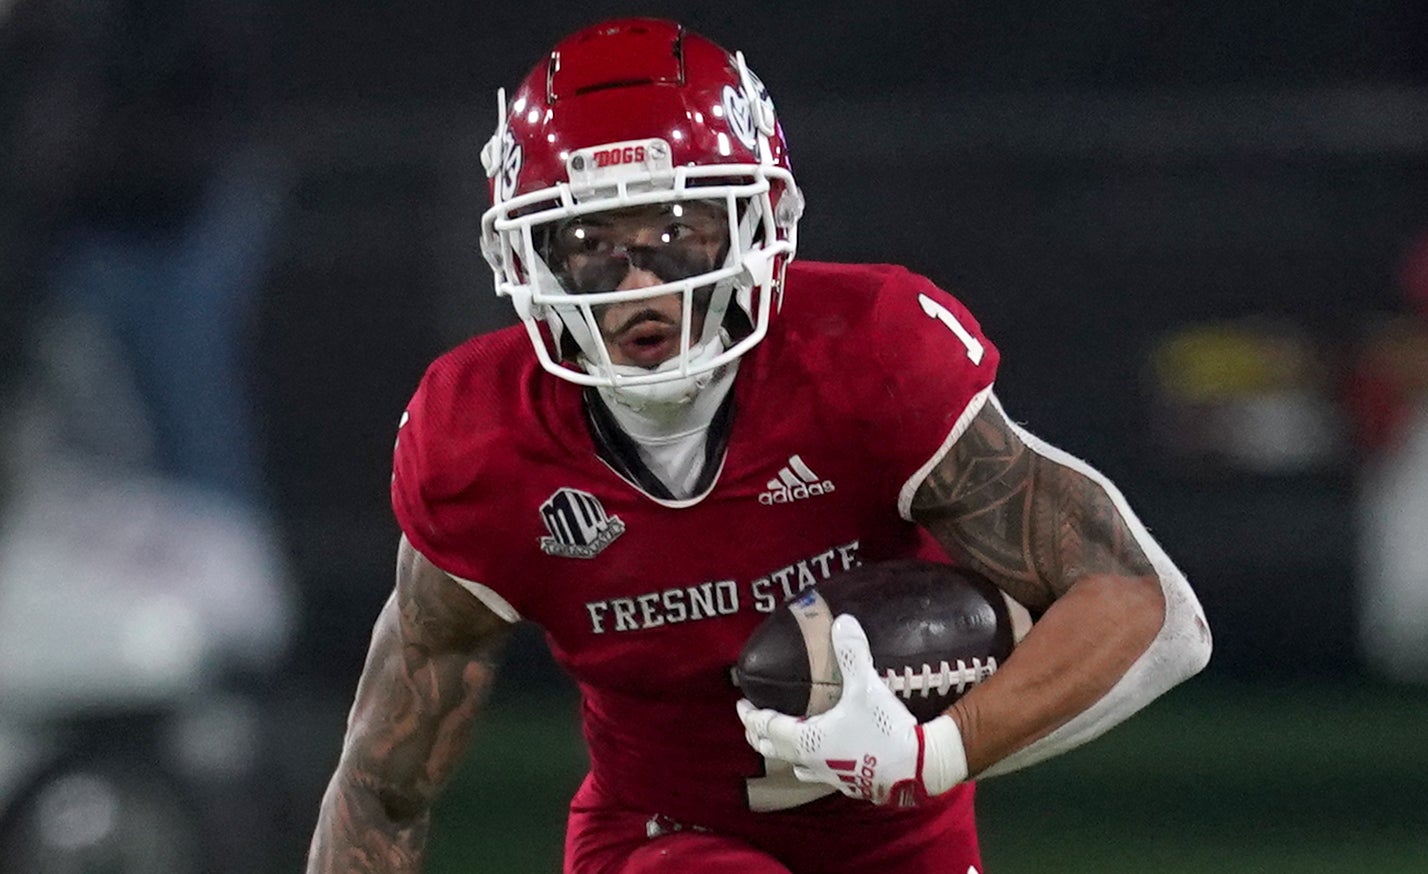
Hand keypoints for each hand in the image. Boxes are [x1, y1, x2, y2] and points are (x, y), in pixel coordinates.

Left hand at [736, 614, 967, 806]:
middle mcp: (812, 760)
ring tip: (781, 738)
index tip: (741, 704)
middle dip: (759, 733)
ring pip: (795, 764)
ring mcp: (829, 775)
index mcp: (806, 739)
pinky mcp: (849, 784)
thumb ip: (852, 654)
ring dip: (782, 750)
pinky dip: (809, 760)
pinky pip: (818, 772)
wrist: (916, 769)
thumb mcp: (867, 688)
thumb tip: (843, 621)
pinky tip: (823, 754)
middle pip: (773, 748)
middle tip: (752, 720)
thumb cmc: (885, 730)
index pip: (766, 726)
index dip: (751, 715)